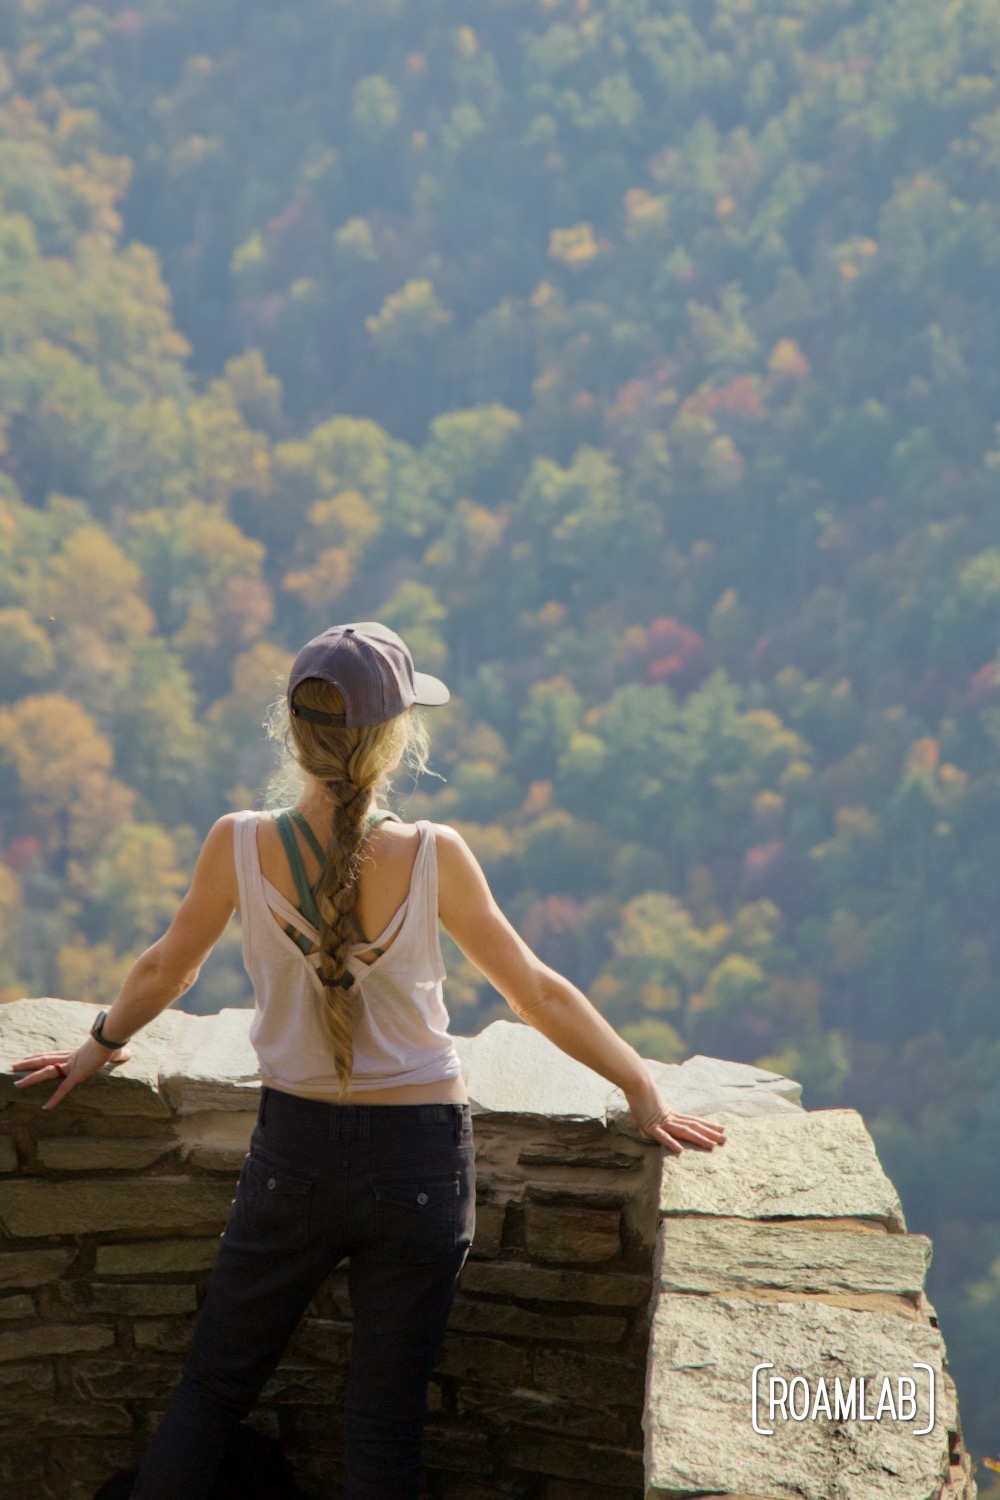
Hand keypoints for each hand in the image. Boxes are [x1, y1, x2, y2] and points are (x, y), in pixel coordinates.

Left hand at [11, 1034, 132, 1109]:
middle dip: (27, 1064)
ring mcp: (72, 1066)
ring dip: (30, 1078)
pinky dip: (54, 1099)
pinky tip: (46, 1107)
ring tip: (16, 1084)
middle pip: (44, 1061)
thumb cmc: (114, 1042)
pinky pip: (63, 1089)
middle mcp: (69, 1059)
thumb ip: (121, 1054)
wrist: (111, 1037)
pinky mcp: (77, 1074)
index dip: (39, 1057)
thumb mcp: (117, 1051)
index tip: (28, 1058)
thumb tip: (130, 1053)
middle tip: (13, 1066)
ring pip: (46, 1072)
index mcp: (75, 1054)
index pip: (53, 1055)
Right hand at [623, 1073, 726, 1152]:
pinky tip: (680, 1150)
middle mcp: (670, 1118)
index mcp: (671, 1114)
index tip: (722, 1128)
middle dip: (710, 1134)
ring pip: (684, 1132)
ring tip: (711, 1146)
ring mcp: (661, 1122)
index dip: (708, 1125)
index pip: (694, 1120)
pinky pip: (662, 1136)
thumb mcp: (652, 1103)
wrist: (636, 1082)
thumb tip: (662, 1113)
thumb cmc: (641, 1090)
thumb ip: (657, 1109)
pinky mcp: (649, 1126)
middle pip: (694, 1127)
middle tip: (725, 1140)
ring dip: (698, 1139)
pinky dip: (670, 1142)